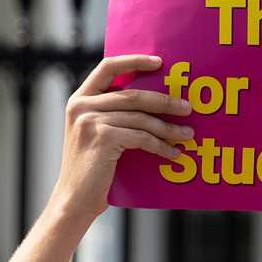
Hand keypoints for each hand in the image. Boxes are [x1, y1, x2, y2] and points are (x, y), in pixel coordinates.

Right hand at [50, 55, 192, 224]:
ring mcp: (90, 121)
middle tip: (188, 108)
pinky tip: (174, 154)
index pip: (108, 66)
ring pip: (141, 118)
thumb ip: (114, 112)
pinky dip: (161, 146)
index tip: (160, 62)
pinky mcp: (102, 137)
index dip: (135, 61)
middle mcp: (81, 105)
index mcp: (80, 98)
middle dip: (165, 101)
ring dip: (169, 128)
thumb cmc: (92, 167)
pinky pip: (141, 137)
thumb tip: (158, 99)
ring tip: (188, 134)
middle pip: (134, 95)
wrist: (74, 200)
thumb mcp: (98, 131)